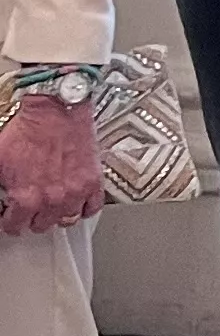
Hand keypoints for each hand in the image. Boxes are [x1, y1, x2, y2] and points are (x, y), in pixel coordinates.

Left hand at [0, 96, 103, 234]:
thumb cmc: (29, 130)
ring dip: (58, 214)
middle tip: (31, 207)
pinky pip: (93, 207)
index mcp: (25, 198)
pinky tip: (77, 202)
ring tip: (53, 206)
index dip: (9, 219)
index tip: (10, 214)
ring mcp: (75, 191)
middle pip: (41, 226)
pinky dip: (85, 208)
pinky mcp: (93, 181)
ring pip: (67, 220)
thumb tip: (0, 195)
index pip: (14, 226)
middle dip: (33, 218)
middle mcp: (52, 199)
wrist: (57, 110)